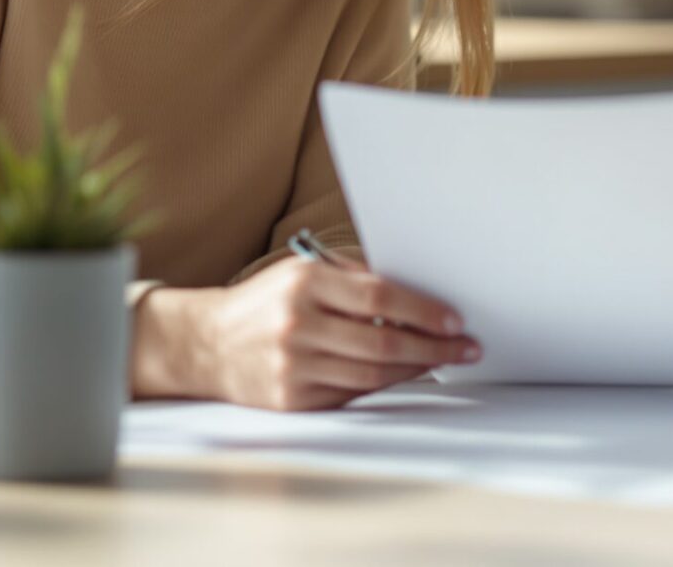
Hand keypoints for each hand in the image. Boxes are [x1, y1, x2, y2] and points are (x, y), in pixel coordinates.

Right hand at [134, 252, 480, 410]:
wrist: (206, 344)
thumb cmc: (265, 303)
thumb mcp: (301, 273)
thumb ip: (353, 280)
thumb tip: (416, 295)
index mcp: (304, 283)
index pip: (379, 297)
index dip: (424, 310)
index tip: (454, 319)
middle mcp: (298, 325)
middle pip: (383, 342)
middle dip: (434, 347)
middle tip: (466, 347)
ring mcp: (294, 367)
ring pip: (373, 374)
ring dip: (417, 369)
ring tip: (444, 361)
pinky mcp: (293, 400)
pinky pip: (353, 394)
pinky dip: (385, 385)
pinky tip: (407, 375)